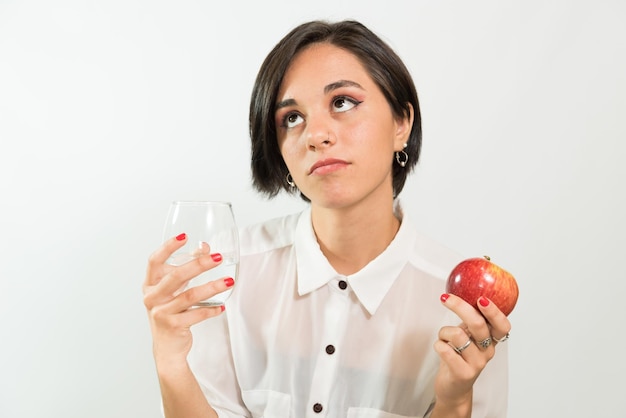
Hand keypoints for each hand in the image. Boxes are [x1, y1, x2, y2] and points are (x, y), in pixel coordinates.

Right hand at [142, 234, 231, 366]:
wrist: (167, 347)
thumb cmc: (171, 312)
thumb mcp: (175, 289)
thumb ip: (187, 268)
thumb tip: (205, 249)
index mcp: (150, 285)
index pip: (154, 261)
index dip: (167, 247)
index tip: (184, 236)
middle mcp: (152, 297)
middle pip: (176, 276)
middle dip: (199, 265)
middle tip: (218, 258)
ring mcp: (161, 313)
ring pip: (190, 296)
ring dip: (212, 287)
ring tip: (228, 282)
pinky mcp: (173, 326)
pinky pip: (197, 314)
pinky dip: (211, 310)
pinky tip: (222, 306)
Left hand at [432, 293, 511, 415]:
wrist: (453, 387)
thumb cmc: (459, 357)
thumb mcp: (468, 336)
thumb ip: (471, 320)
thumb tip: (465, 292)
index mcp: (491, 340)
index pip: (502, 325)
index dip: (494, 312)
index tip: (481, 298)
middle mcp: (487, 351)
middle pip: (478, 324)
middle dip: (459, 307)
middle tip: (445, 298)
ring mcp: (477, 363)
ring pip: (457, 335)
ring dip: (444, 332)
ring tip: (444, 338)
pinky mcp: (463, 373)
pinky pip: (445, 349)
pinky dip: (438, 344)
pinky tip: (441, 349)